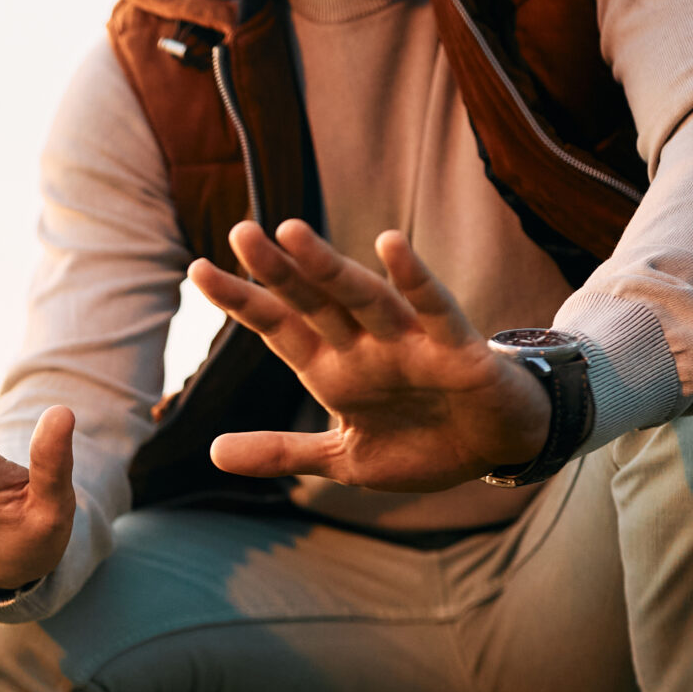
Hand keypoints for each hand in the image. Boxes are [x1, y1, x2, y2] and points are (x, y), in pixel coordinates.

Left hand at [192, 220, 550, 491]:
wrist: (496, 450)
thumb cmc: (421, 444)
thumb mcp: (343, 459)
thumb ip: (282, 452)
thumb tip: (213, 453)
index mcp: (333, 368)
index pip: (278, 327)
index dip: (241, 300)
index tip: (196, 270)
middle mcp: (364, 346)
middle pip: (312, 302)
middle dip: (277, 271)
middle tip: (240, 233)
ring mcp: (408, 342)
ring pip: (361, 298)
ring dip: (328, 268)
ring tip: (291, 232)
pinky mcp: (455, 348)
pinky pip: (432, 309)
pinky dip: (413, 280)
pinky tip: (390, 247)